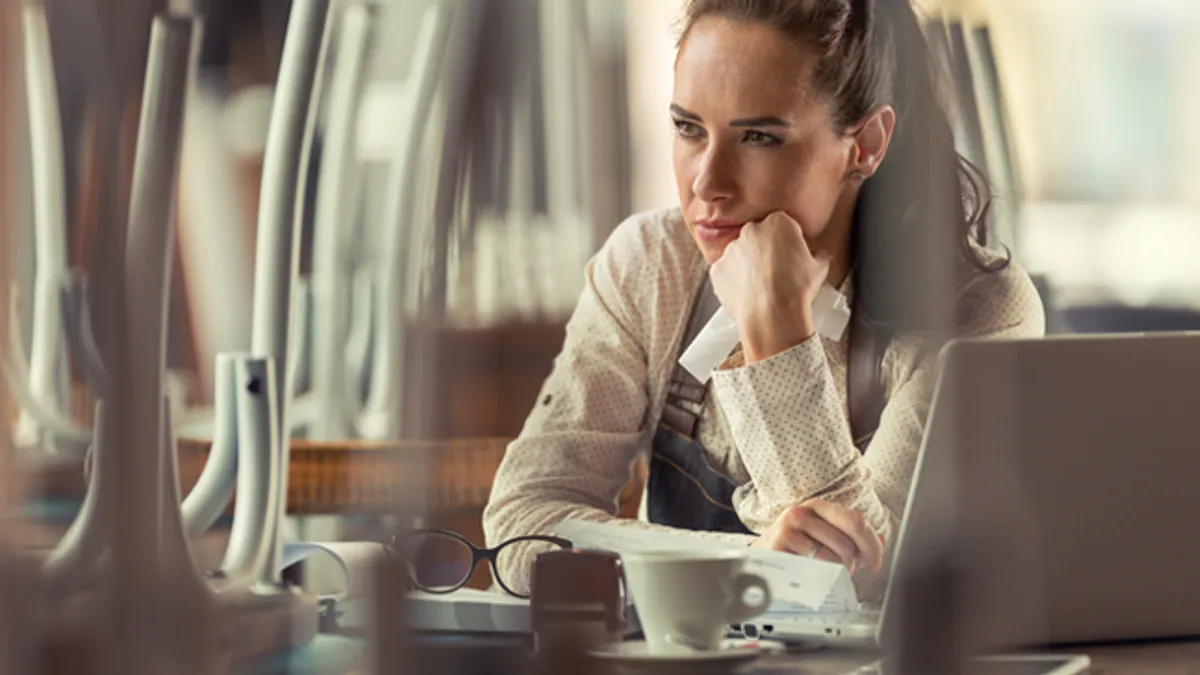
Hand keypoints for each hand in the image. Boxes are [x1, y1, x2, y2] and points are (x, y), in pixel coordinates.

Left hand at [709, 211, 830, 362]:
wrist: (772, 315)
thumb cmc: (795, 290)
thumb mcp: (819, 269)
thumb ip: (818, 255)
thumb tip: (820, 255)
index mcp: (778, 223)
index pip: (783, 225)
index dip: (788, 241)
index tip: (791, 254)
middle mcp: (751, 230)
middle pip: (759, 236)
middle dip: (766, 250)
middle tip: (777, 271)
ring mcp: (731, 249)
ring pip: (740, 254)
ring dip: (749, 265)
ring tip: (763, 286)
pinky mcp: (718, 268)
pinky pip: (726, 271)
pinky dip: (734, 280)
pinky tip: (748, 293)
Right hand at [749, 499, 884, 573]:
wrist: (758, 559)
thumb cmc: (793, 549)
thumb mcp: (822, 538)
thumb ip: (851, 539)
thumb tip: (881, 542)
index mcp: (818, 506)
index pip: (856, 520)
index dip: (872, 544)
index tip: (876, 562)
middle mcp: (803, 511)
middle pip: (849, 537)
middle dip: (857, 559)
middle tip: (853, 570)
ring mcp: (789, 525)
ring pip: (836, 555)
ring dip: (838, 570)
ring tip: (825, 571)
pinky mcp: (780, 543)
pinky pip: (816, 565)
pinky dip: (820, 575)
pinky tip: (809, 573)